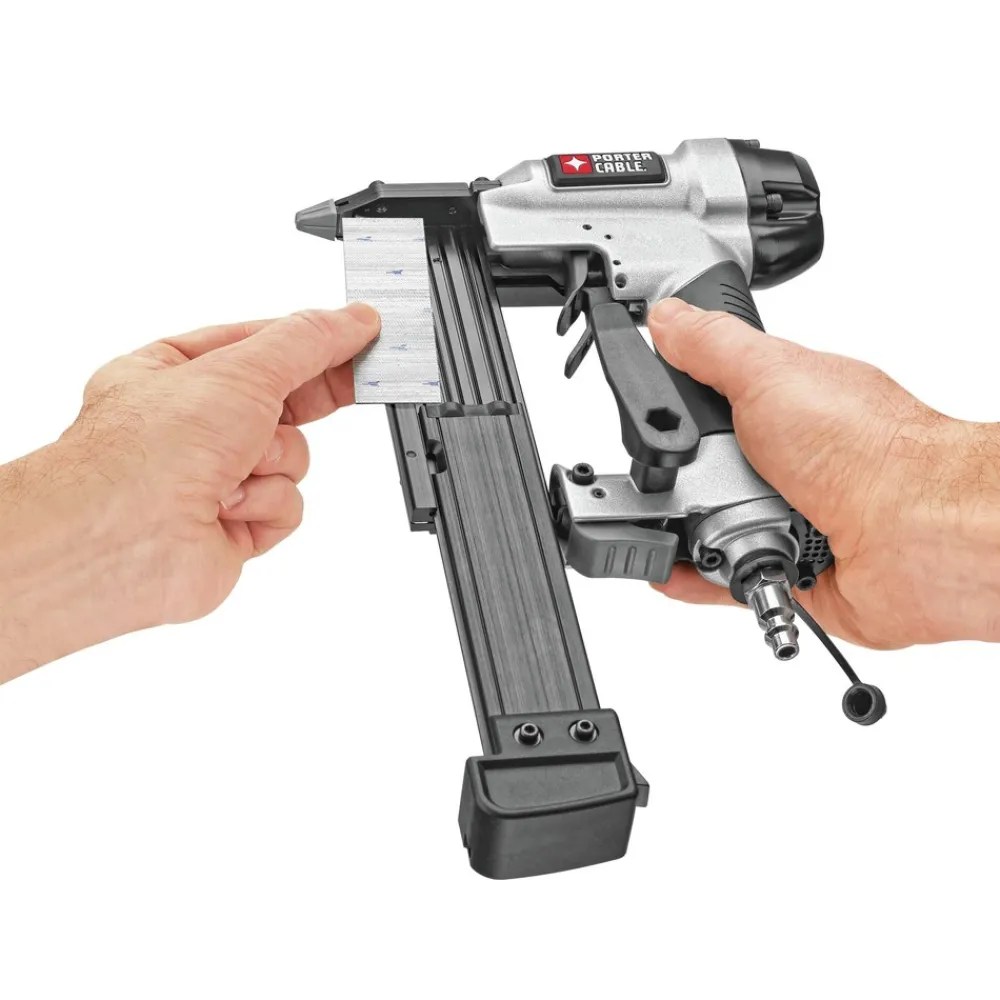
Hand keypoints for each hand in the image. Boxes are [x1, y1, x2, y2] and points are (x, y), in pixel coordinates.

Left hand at [0, 305, 379, 680]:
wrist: (124, 538)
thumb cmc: (149, 448)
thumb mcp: (241, 370)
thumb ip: (307, 342)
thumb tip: (353, 321)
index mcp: (176, 373)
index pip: (261, 347)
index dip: (313, 343)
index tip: (362, 337)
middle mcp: (194, 425)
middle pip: (284, 403)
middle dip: (309, 401)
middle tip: (361, 382)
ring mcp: (214, 478)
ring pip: (292, 458)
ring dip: (275, 462)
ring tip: (236, 469)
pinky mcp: (234, 527)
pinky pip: (287, 505)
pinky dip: (268, 505)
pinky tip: (231, 507)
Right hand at [646, 298, 999, 648]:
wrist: (919, 534)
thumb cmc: (869, 449)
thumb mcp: (770, 374)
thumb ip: (712, 346)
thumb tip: (668, 317)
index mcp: (786, 403)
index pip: (712, 398)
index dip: (677, 404)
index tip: (646, 411)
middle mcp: (788, 459)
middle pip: (701, 468)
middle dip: (675, 475)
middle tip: (666, 474)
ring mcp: (788, 514)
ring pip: (710, 523)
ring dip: (687, 527)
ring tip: (686, 520)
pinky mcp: (788, 568)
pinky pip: (727, 576)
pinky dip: (697, 578)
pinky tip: (674, 570)